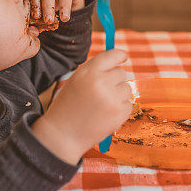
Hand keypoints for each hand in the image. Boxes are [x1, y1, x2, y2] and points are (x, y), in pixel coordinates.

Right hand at [31, 49, 131, 163]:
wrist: (63, 134)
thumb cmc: (67, 107)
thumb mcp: (75, 81)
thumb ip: (94, 70)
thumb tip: (117, 62)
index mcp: (88, 72)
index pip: (112, 55)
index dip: (120, 55)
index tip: (123, 57)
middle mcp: (101, 82)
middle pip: (121, 73)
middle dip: (115, 80)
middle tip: (102, 91)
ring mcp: (112, 98)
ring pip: (127, 89)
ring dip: (118, 95)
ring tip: (101, 105)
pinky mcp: (120, 113)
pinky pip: (128, 104)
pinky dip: (120, 109)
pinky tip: (105, 115)